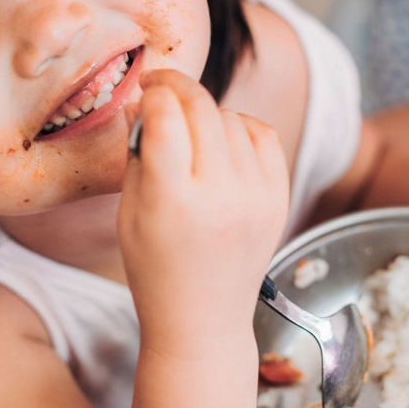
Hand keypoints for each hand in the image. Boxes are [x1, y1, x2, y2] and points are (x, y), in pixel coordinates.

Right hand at [118, 70, 289, 356]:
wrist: (203, 319)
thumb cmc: (155, 268)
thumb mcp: (129, 211)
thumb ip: (138, 152)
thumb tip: (145, 100)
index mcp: (172, 200)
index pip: (165, 116)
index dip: (153, 92)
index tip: (144, 89)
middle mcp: (220, 194)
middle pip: (202, 108)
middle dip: (177, 88)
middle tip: (161, 88)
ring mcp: (256, 196)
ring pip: (232, 117)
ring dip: (207, 113)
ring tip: (190, 133)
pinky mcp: (279, 198)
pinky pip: (263, 134)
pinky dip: (241, 127)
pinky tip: (223, 142)